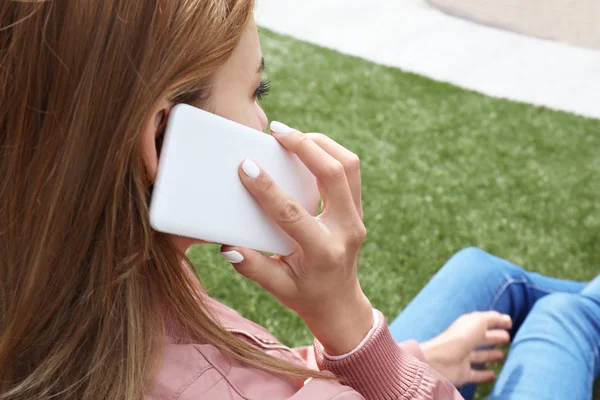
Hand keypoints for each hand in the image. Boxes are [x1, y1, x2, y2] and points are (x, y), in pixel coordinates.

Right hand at [220, 123, 371, 355]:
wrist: (340, 304)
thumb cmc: (305, 296)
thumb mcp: (277, 289)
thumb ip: (253, 267)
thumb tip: (227, 245)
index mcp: (323, 252)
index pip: (292, 213)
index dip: (267, 188)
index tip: (245, 166)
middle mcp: (346, 230)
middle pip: (334, 175)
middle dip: (305, 146)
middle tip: (277, 131)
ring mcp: (356, 218)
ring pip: (349, 165)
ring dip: (321, 144)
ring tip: (292, 135)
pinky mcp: (357, 209)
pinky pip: (350, 171)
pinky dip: (329, 153)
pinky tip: (306, 149)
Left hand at [418, 311, 511, 386]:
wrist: (440, 361)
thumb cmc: (460, 337)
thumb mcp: (479, 321)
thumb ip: (493, 318)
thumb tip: (506, 318)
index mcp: (466, 326)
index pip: (482, 322)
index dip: (495, 321)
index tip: (509, 323)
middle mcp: (464, 341)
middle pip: (481, 338)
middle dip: (494, 337)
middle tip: (507, 338)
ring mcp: (462, 357)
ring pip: (479, 355)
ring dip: (490, 355)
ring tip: (502, 355)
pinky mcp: (462, 373)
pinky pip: (476, 374)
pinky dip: (484, 375)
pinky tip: (494, 375)